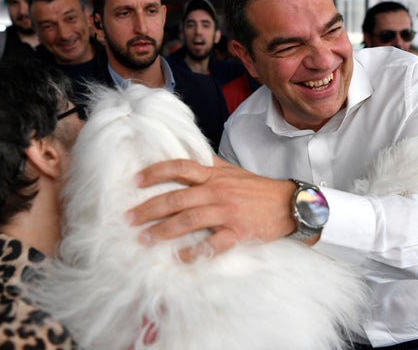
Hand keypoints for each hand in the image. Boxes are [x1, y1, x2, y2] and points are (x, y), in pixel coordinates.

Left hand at [128, 156, 295, 257]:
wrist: (289, 203)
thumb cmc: (258, 189)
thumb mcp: (232, 171)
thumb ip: (210, 166)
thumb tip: (188, 159)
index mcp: (214, 175)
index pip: (179, 167)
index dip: (156, 172)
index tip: (136, 181)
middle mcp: (216, 191)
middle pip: (176, 198)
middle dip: (149, 209)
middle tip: (129, 218)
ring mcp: (226, 212)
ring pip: (188, 220)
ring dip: (163, 231)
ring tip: (145, 239)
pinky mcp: (237, 232)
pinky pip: (212, 243)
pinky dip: (194, 252)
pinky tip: (179, 258)